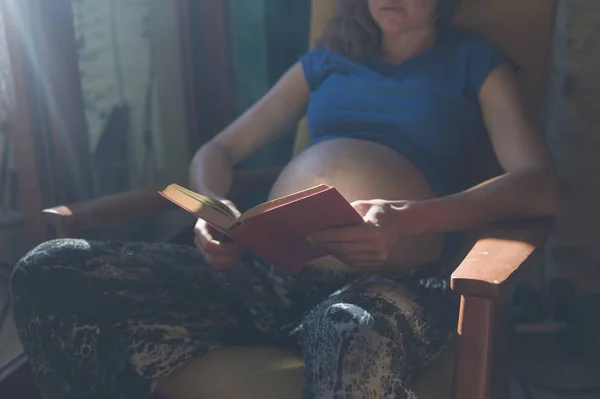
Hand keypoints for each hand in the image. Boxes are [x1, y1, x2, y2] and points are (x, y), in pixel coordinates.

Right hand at [194, 200, 242, 269]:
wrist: (217, 209)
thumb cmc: (221, 207)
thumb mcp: (226, 207)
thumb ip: (231, 215)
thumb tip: (239, 225)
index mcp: (200, 229)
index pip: (209, 246)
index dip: (225, 248)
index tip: (238, 242)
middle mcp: (200, 241)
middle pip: (211, 259)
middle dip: (229, 257)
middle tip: (242, 247)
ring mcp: (204, 249)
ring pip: (215, 264)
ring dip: (230, 260)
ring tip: (240, 249)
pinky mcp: (211, 253)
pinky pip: (218, 265)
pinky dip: (229, 262)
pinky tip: (237, 253)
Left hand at [307, 200, 425, 267]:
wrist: (402, 220)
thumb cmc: (380, 209)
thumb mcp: (363, 205)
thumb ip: (346, 213)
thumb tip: (324, 220)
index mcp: (373, 230)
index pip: (342, 235)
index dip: (324, 236)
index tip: (310, 235)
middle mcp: (377, 246)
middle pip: (343, 248)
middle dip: (325, 245)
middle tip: (311, 242)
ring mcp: (379, 256)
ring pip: (347, 257)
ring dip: (332, 252)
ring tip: (320, 245)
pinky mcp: (378, 262)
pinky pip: (355, 262)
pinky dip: (342, 257)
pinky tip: (334, 250)